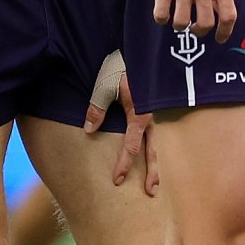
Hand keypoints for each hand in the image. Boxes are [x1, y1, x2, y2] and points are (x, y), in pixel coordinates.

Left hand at [85, 54, 157, 192]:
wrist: (133, 51)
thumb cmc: (117, 68)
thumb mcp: (103, 87)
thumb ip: (96, 109)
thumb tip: (89, 131)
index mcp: (140, 115)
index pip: (132, 146)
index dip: (124, 164)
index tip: (116, 181)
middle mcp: (148, 119)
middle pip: (151, 151)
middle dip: (152, 173)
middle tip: (150, 193)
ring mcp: (149, 117)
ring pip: (154, 146)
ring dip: (154, 166)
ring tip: (154, 185)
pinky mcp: (146, 113)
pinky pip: (150, 137)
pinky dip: (150, 152)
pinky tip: (147, 162)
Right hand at [150, 0, 233, 39]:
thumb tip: (217, 14)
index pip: (228, 16)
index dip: (225, 32)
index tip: (220, 38)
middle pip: (204, 24)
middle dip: (200, 32)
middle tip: (196, 29)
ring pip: (181, 22)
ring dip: (180, 26)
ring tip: (179, 21)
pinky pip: (161, 13)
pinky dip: (162, 19)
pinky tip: (164, 13)